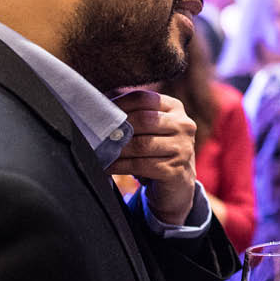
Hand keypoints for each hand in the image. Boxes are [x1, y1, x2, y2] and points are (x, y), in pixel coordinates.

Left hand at [108, 90, 196, 224]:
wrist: (177, 182)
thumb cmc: (156, 150)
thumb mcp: (150, 128)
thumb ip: (133, 114)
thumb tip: (101, 106)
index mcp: (174, 108)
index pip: (144, 98)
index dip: (119, 103)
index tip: (99, 111)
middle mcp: (183, 125)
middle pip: (144, 120)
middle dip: (117, 128)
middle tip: (96, 134)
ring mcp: (182, 148)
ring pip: (141, 144)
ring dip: (116, 149)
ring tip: (99, 151)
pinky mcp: (175, 170)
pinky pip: (140, 165)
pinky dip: (119, 166)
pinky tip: (108, 166)